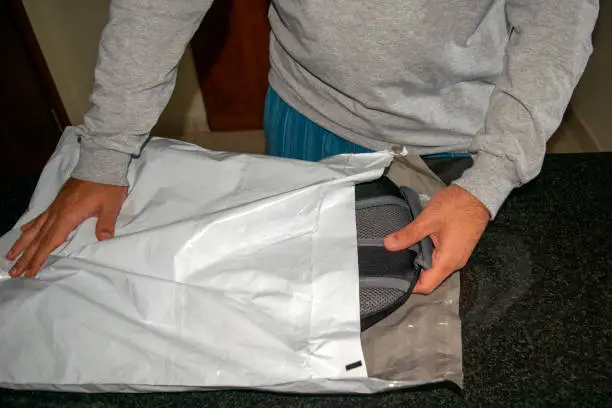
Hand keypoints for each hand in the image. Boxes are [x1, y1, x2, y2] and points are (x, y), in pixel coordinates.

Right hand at [5, 178, 127, 277]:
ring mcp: (55, 207)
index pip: (50, 242)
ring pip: (34, 228)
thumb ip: (106, 223)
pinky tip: (23, 230)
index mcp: (68, 216)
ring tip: (10, 256)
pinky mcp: (57, 201)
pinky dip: (30, 225)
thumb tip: (105, 238)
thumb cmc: (107, 186)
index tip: (30, 273)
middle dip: (25, 257)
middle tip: (13, 272)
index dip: (39, 258)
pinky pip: (40, 216)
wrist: (100, 164)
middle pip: (37, 239)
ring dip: (22, 243)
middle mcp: (57, 213)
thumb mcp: (111, 206)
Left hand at [384, 184, 489, 293]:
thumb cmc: (455, 206)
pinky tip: (415, 246)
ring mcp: (457, 256)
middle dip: (412, 274)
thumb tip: (388, 245)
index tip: (392, 279)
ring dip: (419, 264)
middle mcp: (454, 263)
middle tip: (392, 265)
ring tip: (400, 255)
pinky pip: (440, 259)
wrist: (477, 194)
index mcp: (447, 261)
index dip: (409, 286)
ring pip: (434, 268)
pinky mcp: (457, 248)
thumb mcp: (427, 220)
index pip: (426, 286)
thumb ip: (408, 234)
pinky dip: (427, 255)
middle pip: (430, 279)